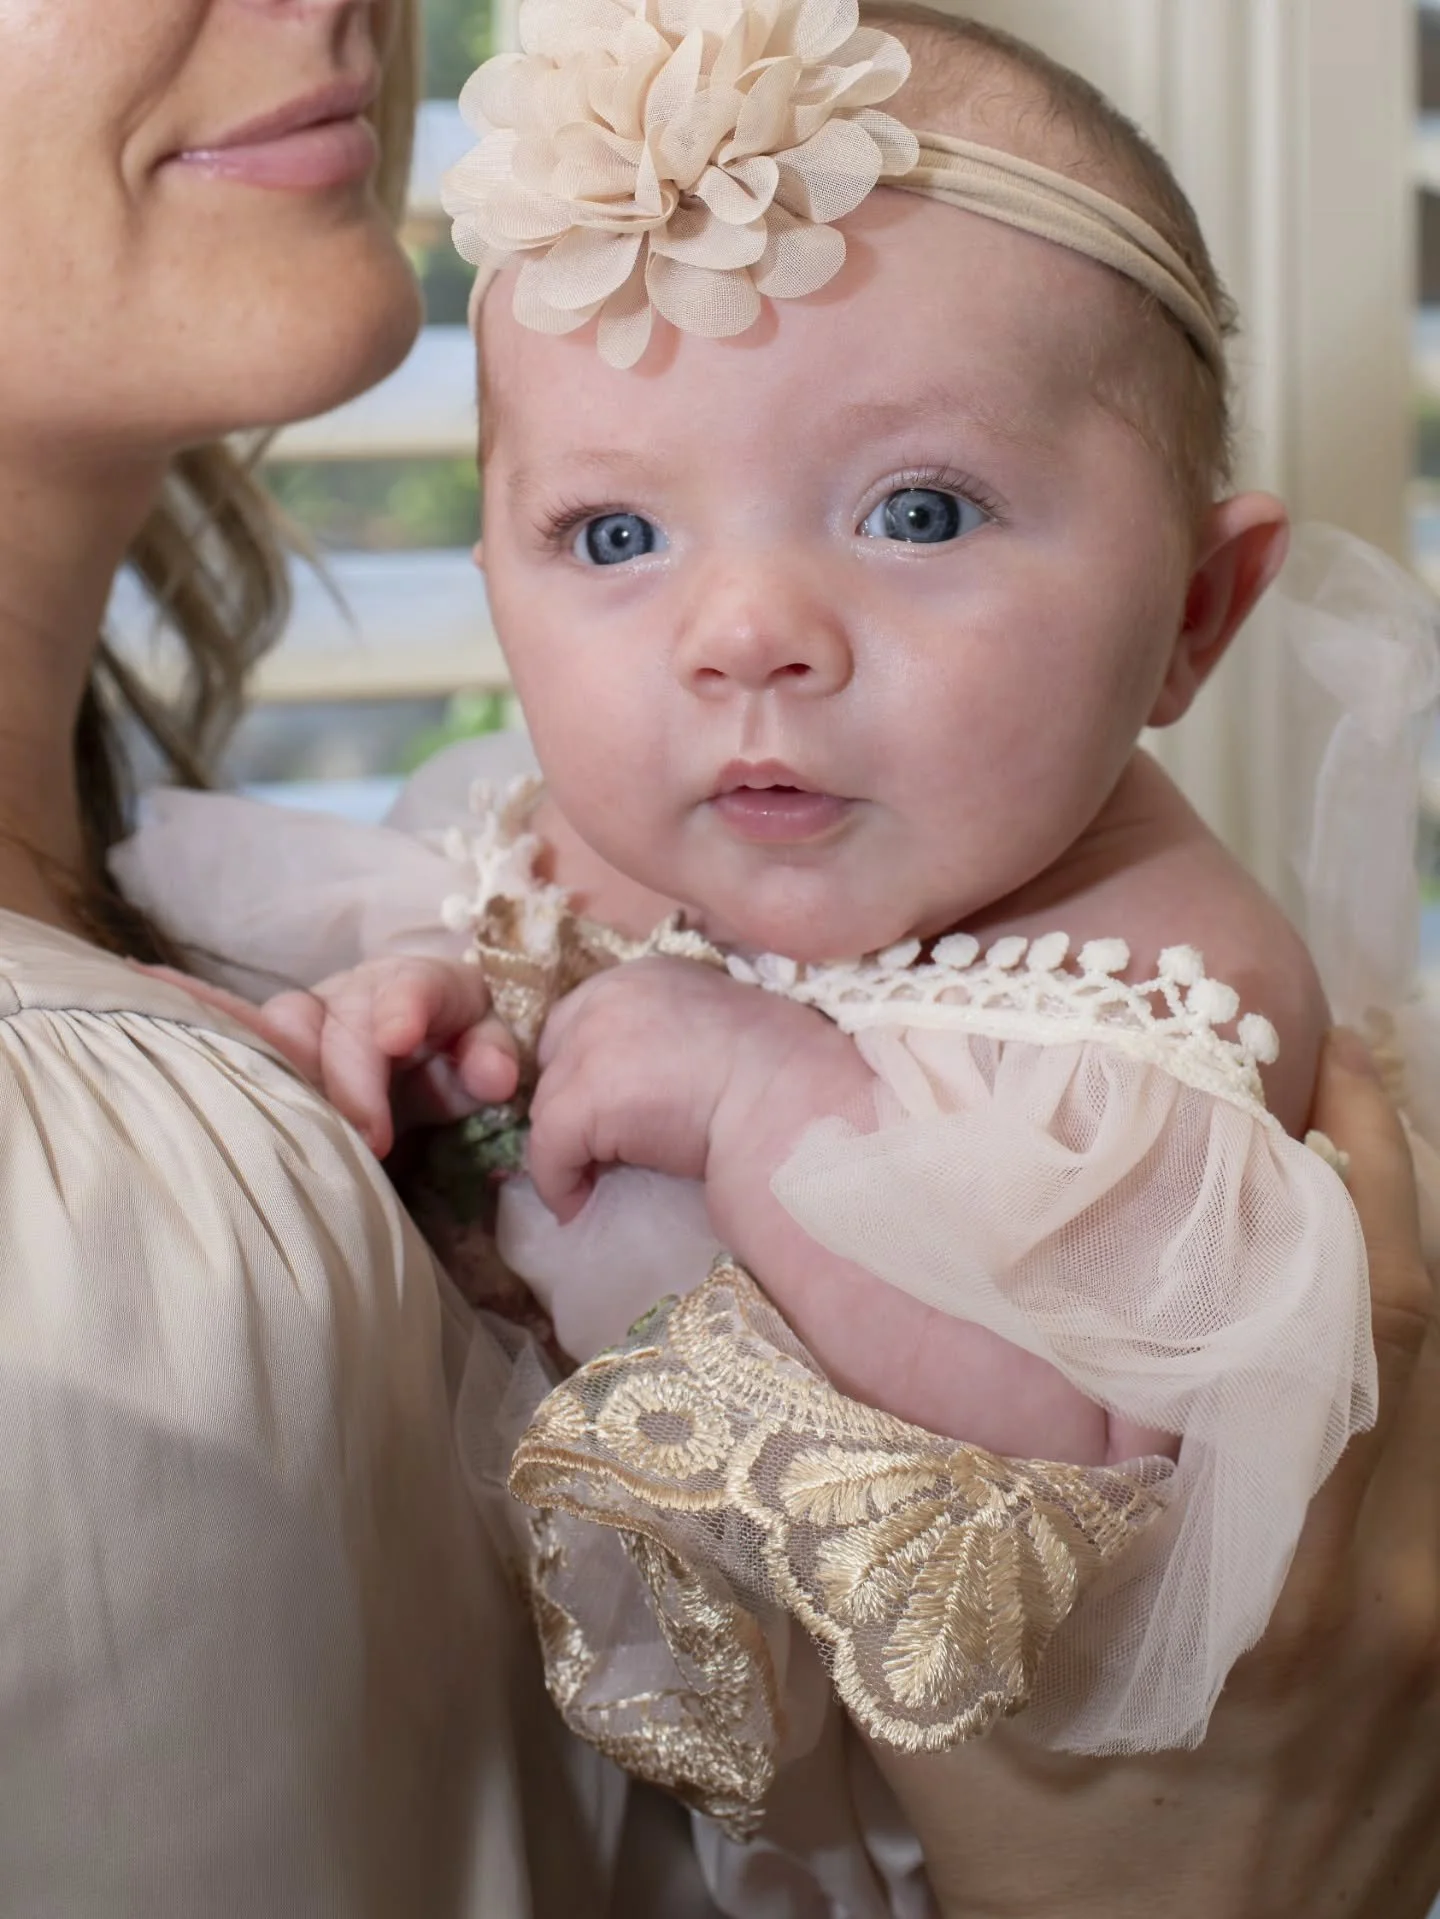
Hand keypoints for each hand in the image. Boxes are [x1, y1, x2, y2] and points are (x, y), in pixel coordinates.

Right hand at [144, 957, 517, 1157]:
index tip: (403, 1038)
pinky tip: (138, 980)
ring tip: (281, 1108)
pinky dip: (187, 1006)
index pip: (417, 983)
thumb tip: (493, 1075)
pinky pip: (228, 1025)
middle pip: (343, 1013)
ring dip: (287, 1067)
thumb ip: (491, 1060)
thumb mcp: (489, 1065)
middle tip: (371, 1137)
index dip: (407, 1004)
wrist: (440, 1075)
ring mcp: (313, 1018)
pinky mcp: (275, 1047)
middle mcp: (361, 993)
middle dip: (353, 1071)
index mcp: (427, 988)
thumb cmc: (465, 1069)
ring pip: (283, 1027)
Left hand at [527, 956, 860, 1222]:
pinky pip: (548, 1150)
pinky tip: (577, 1206)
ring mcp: (591, 1045)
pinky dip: (558, 1183)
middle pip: (555, 1058)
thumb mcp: (714, 1033)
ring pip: (549, 1106)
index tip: (608, 1112)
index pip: (581, 1019)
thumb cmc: (779, 1078)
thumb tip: (640, 1090)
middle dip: (571, 1103)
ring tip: (593, 1182)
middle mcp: (609, 997)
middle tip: (598, 1148)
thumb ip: (665, 1040)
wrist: (794, 1105)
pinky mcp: (585, 1098)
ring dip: (567, 1147)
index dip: (587, 1068)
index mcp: (646, 975)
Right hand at [871, 1028, 1439, 1917]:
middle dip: (1393, 1178)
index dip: (1350, 1181)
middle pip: (1434, 1335)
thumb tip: (777, 1377)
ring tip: (1344, 1151)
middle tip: (1326, 1059)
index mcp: (1291, 1588)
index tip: (1302, 1066)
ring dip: (1412, 1261)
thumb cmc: (1069, 1874)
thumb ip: (874, 1539)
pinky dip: (1418, 1364)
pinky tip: (1354, 1316)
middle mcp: (1405, 1591)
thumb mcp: (947, 1707)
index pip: (1358, 1334)